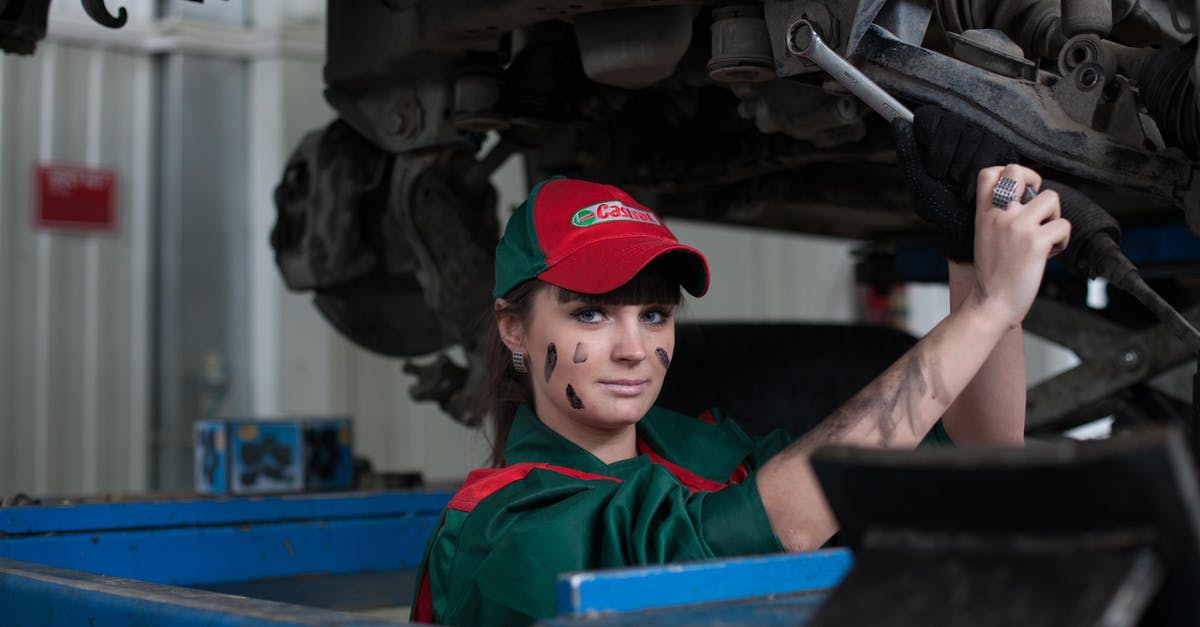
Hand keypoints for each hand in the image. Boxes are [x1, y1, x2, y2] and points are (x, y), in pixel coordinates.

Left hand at [893, 106, 1019, 260]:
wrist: (966, 229)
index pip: (929, 116)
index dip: (928, 136)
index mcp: (935, 139)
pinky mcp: (1001, 150)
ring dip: (959, 168)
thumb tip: (898, 121)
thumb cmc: (941, 207)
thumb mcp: (919, 182)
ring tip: (957, 186)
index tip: (927, 160)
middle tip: (942, 178)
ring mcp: (981, 139)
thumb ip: (908, 152)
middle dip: (943, 156)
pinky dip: (975, 174)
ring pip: (971, 136)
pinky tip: (970, 190)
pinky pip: (989, 148)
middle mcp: (958, 135)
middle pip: (952, 123)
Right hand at [971, 165, 1071, 325]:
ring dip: (1054, 217)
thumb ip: (998, 216)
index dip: (1010, 172)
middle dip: (1035, 183)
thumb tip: (1026, 200)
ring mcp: (1018, 227)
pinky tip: (1049, 254)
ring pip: (1051, 198)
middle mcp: (1000, 215)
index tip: (1021, 189)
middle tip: (1038, 206)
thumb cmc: (992, 274)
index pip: (990, 173)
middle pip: (1018, 171)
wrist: (991, 303)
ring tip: (1045, 236)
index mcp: (984, 214)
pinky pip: (1063, 225)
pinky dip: (1062, 241)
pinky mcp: (1036, 243)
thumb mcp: (985, 237)